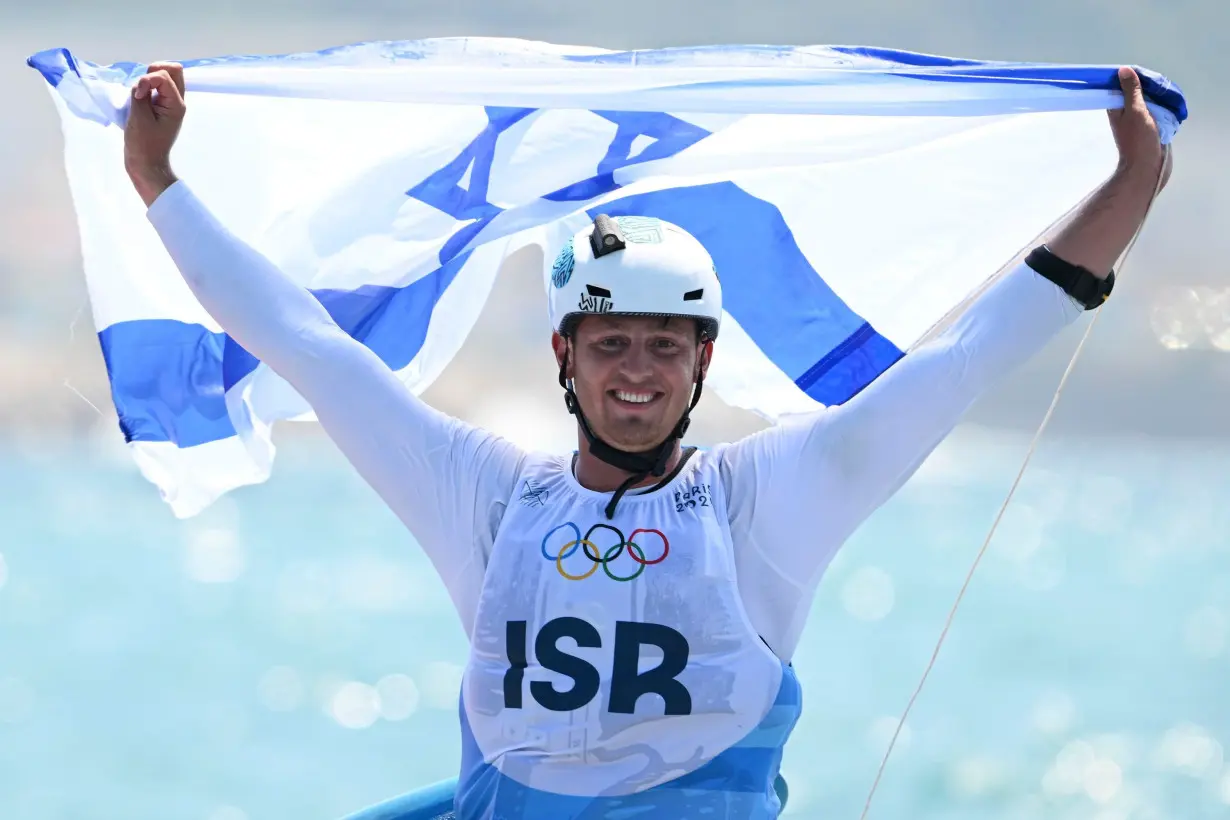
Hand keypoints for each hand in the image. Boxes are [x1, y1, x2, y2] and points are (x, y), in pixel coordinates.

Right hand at [124, 62, 186, 206]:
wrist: (146, 163)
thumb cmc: (143, 144)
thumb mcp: (139, 116)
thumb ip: (140, 94)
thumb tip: (141, 82)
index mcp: (176, 105)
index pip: (164, 76)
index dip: (146, 80)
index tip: (138, 96)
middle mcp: (177, 102)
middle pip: (174, 70)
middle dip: (154, 71)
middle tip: (141, 86)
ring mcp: (170, 104)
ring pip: (166, 76)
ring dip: (150, 78)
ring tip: (139, 93)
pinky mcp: (161, 107)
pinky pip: (158, 87)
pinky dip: (147, 85)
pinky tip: (139, 97)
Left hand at [1108, 66, 1170, 189]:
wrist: (1146, 166)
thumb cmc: (1138, 139)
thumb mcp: (1135, 110)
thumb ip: (1130, 91)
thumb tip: (1123, 70)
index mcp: (1116, 108)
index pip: (1122, 85)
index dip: (1134, 77)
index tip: (1147, 75)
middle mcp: (1125, 112)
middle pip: (1137, 91)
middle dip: (1150, 87)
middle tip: (1162, 87)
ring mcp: (1138, 119)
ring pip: (1148, 100)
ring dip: (1159, 97)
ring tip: (1169, 95)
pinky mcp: (1149, 126)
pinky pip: (1156, 111)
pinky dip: (1163, 107)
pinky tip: (1171, 106)